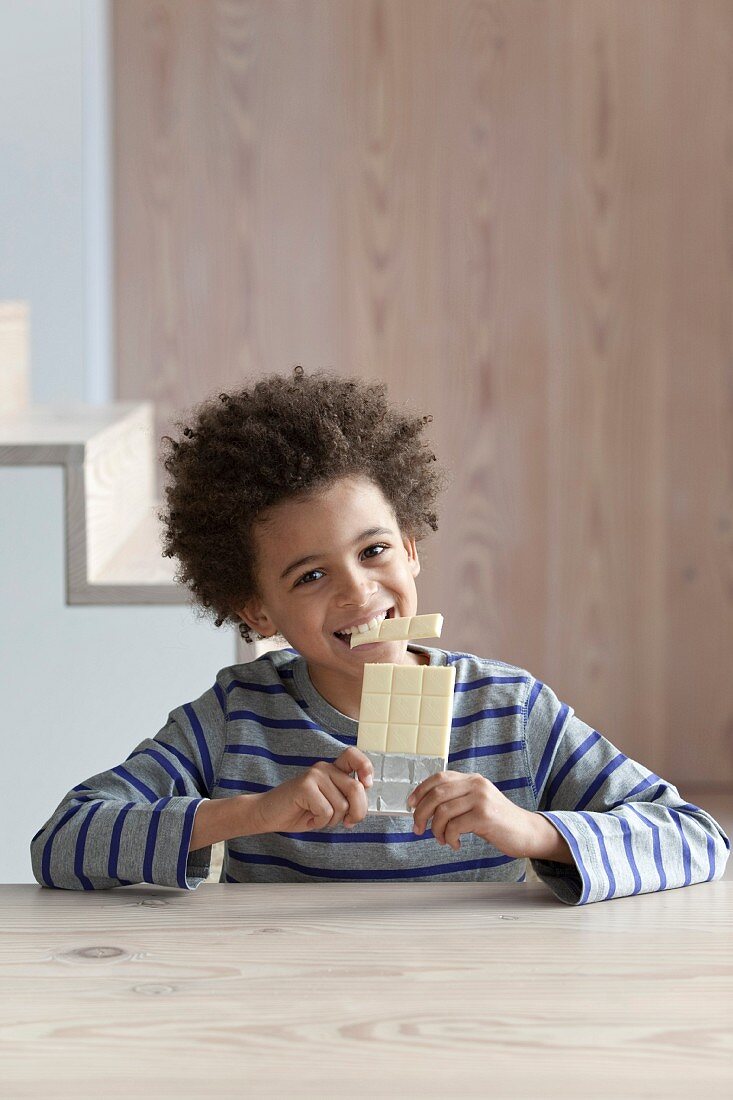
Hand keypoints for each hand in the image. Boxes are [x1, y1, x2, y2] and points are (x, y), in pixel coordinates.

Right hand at [252, 746, 373, 833]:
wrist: (268, 814)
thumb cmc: (300, 811)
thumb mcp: (328, 805)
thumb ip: (345, 800)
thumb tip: (363, 807)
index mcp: (332, 770)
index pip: (354, 756)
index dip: (365, 768)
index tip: (367, 784)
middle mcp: (324, 768)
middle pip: (356, 788)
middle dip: (358, 812)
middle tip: (348, 823)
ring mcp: (314, 775)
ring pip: (341, 805)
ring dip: (332, 821)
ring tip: (317, 818)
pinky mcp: (305, 786)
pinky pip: (326, 811)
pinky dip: (319, 822)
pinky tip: (308, 818)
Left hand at [407, 771, 535, 857]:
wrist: (527, 832)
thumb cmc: (498, 822)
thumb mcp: (477, 803)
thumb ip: (457, 799)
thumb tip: (424, 807)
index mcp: (472, 779)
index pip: (438, 777)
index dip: (420, 790)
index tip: (410, 805)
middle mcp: (476, 784)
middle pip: (436, 794)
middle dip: (421, 813)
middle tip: (418, 829)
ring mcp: (481, 799)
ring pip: (442, 811)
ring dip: (436, 830)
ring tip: (442, 840)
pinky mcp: (485, 816)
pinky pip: (454, 827)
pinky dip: (449, 838)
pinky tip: (456, 844)